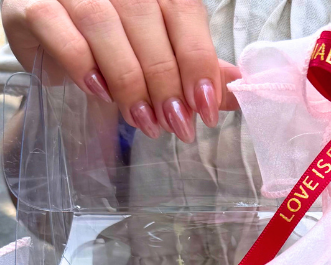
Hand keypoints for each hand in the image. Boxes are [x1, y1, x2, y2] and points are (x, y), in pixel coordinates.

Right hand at [2, 0, 240, 141]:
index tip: (205, 108)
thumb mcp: (157, 46)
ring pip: (104, 26)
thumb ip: (194, 63)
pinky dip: (84, 65)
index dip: (197, 60)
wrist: (42, 18)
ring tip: (145, 122)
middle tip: (176, 125)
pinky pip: (59, 31)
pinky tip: (100, 92)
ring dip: (129, 82)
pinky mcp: (30, 2)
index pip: (183, 10)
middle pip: (146, 20)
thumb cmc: (108, 37)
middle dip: (165, 82)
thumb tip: (239, 88)